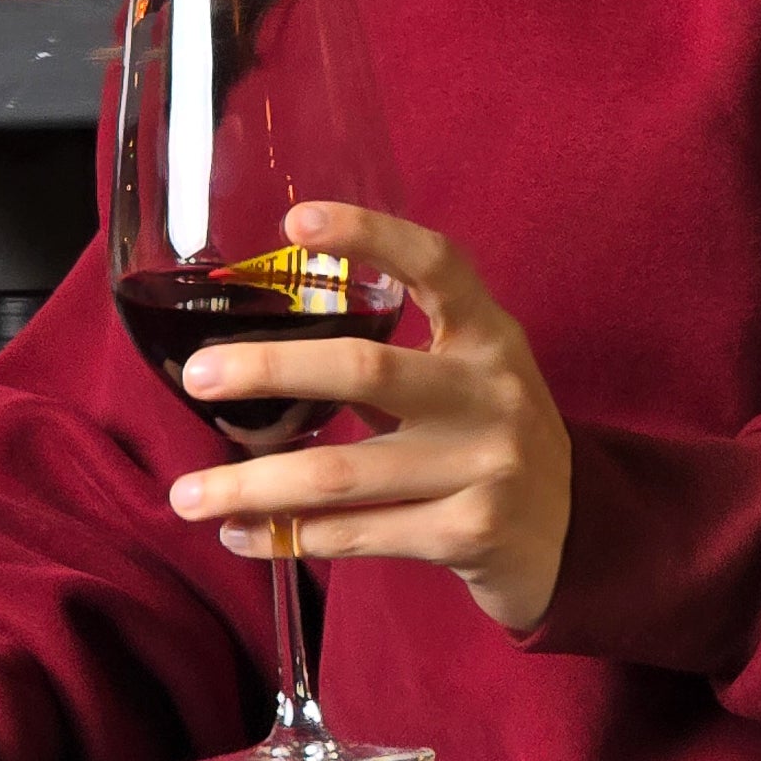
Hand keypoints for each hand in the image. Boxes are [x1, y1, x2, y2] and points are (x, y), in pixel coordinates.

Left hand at [169, 207, 573, 636]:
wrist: (576, 534)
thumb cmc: (492, 438)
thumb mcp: (471, 377)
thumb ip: (395, 357)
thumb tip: (256, 356)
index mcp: (489, 336)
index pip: (437, 265)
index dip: (371, 234)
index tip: (295, 221)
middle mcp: (491, 392)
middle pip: (367, 370)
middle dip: (271, 369)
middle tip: (196, 376)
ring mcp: (485, 465)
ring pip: (344, 472)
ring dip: (254, 485)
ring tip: (185, 496)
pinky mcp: (470, 534)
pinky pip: (359, 534)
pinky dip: (288, 539)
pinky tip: (241, 536)